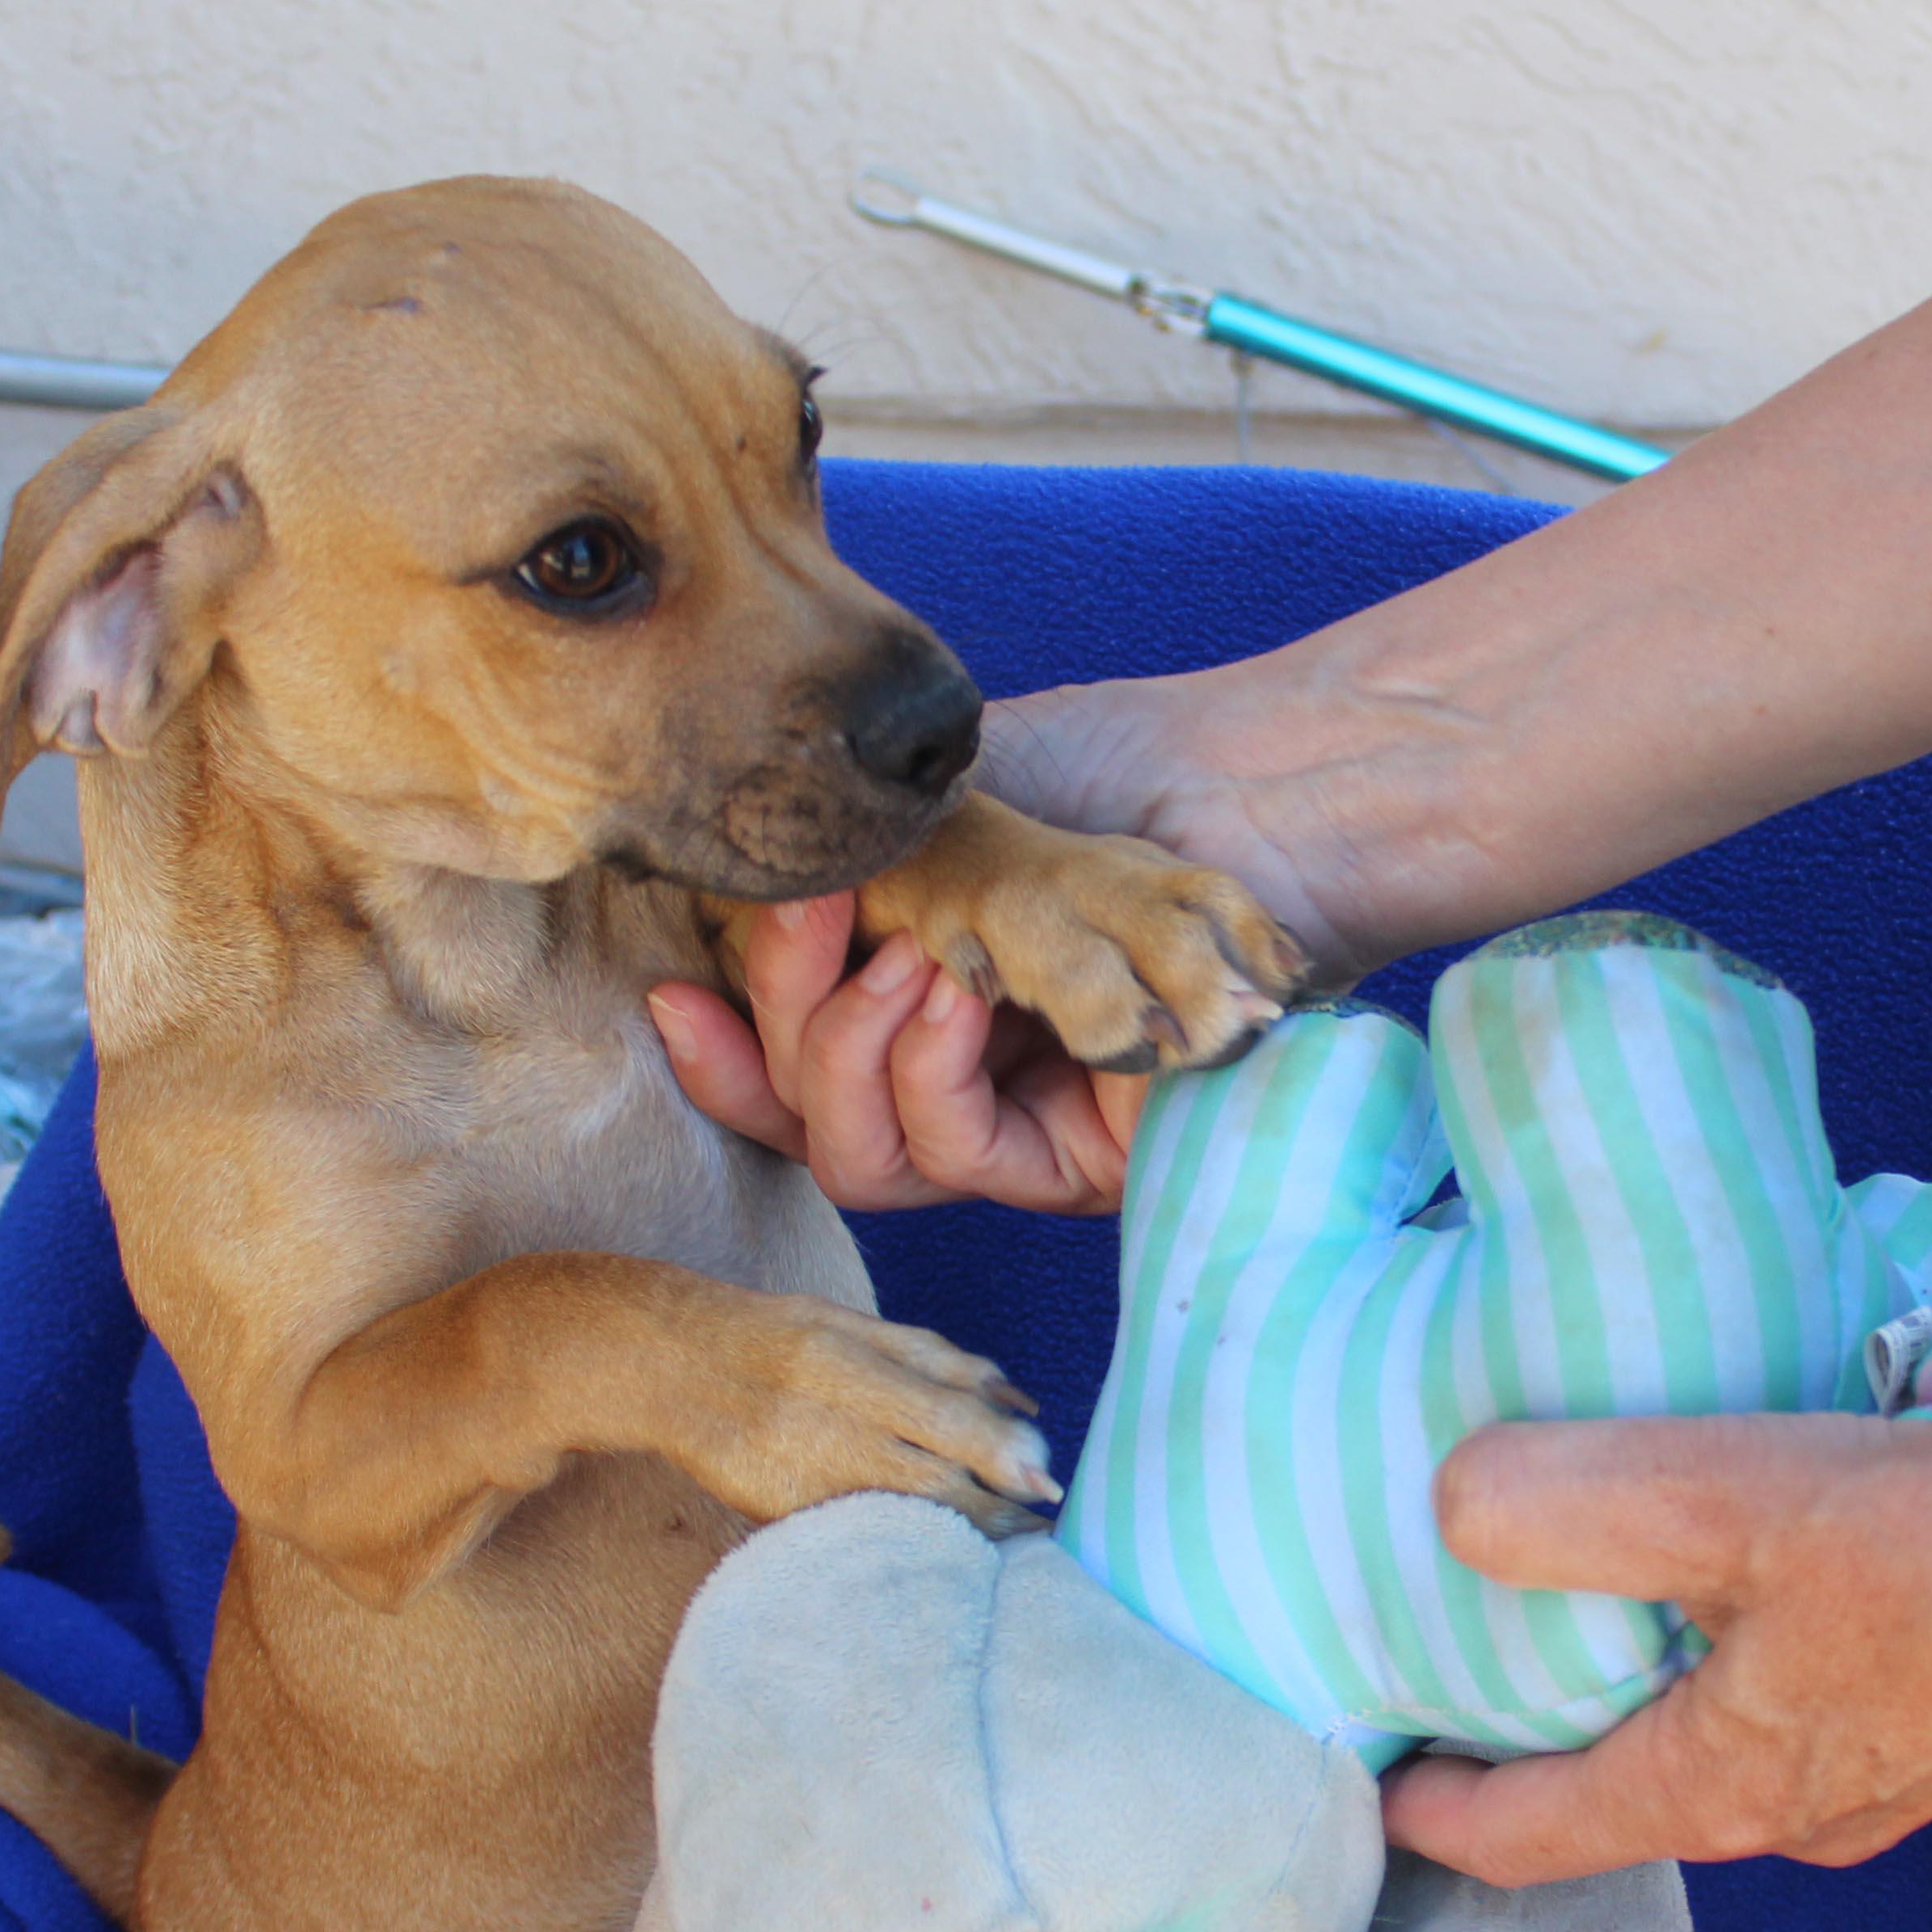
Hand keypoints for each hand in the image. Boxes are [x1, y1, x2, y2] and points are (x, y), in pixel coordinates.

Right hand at [655, 677, 1396, 1212]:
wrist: (1256, 785)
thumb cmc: (1117, 768)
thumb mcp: (944, 806)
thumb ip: (840, 869)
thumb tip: (725, 920)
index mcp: (923, 996)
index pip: (790, 1068)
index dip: (723, 1055)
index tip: (674, 994)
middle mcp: (971, 1073)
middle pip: (809, 1120)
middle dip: (778, 1022)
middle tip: (805, 916)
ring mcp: (1029, 1124)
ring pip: (865, 1158)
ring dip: (849, 1052)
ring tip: (911, 961)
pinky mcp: (1089, 1164)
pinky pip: (955, 1159)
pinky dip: (932, 1073)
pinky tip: (963, 998)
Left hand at [1382, 1409, 1931, 1883]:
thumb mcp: (1723, 1496)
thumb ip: (1572, 1503)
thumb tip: (1451, 1507)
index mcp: (1713, 1791)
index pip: (1527, 1839)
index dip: (1430, 1811)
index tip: (1360, 1771)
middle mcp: (1793, 1821)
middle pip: (1620, 1799)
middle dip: (1533, 1750)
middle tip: (1460, 1667)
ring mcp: (1885, 1787)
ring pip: (1720, 1755)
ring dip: (1646, 1701)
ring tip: (1597, 1611)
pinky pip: (1807, 1716)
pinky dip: (1742, 1671)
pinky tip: (1758, 1587)